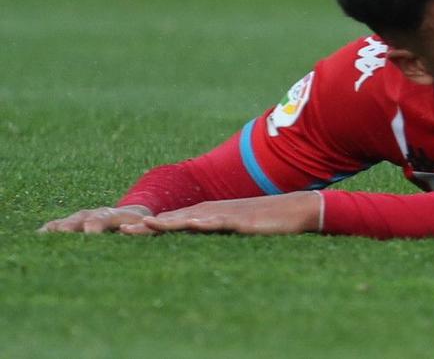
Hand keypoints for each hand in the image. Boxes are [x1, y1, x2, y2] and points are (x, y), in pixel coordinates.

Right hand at [39, 205, 152, 233]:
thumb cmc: (135, 224)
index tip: (89, 232)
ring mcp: (79, 218)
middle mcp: (92, 214)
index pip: (101, 219)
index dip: (95, 226)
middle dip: (70, 226)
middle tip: (61, 233)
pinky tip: (38, 238)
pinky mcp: (70, 223)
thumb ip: (138, 229)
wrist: (128, 214)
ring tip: (43, 237)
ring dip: (56, 230)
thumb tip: (129, 231)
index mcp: (111, 215)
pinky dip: (48, 231)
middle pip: (79, 219)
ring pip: (66, 222)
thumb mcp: (141, 226)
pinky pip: (56, 226)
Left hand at [126, 192, 321, 236]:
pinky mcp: (242, 219)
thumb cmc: (267, 221)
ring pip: (190, 217)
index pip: (174, 219)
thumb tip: (198, 238)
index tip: (126, 232)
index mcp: (210, 213)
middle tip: (121, 231)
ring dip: (166, 222)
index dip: (150, 226)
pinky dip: (202, 221)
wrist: (298, 209)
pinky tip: (189, 223)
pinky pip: (219, 220)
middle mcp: (214, 210)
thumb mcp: (235, 227)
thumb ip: (216, 230)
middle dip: (148, 224)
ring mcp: (226, 213)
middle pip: (175, 217)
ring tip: (143, 226)